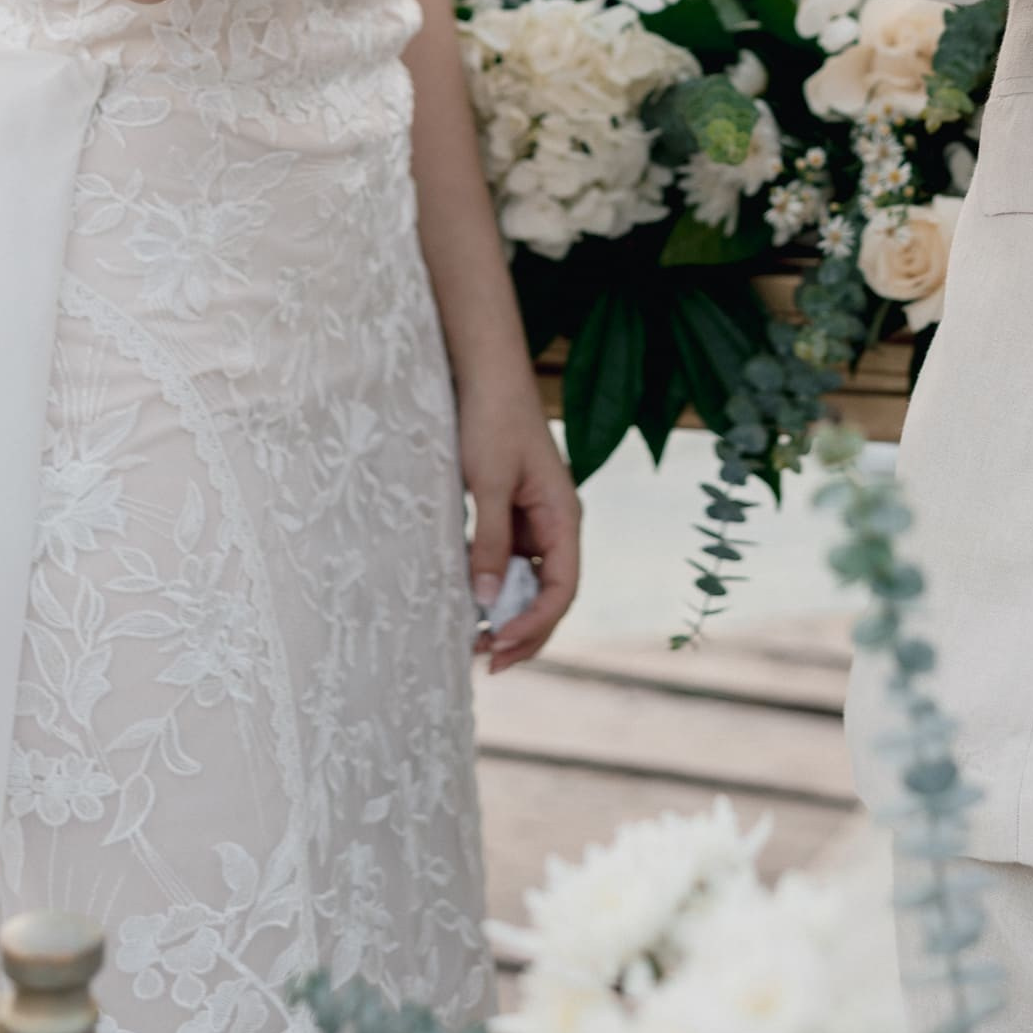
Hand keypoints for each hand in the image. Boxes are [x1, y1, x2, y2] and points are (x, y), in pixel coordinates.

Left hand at [461, 379, 580, 671]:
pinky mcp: (512, 513)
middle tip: (486, 661)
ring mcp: (534, 520)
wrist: (486, 372)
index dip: (535, 624)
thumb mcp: (489, 483)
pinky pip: (509, 561)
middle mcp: (555, 524)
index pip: (562, 588)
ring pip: (528, 582)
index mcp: (563, 516)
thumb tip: (484, 601)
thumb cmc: (492, 419)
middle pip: (550, 594)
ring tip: (474, 641)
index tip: (499, 645)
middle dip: (523, 630)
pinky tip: (469, 602)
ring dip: (506, 613)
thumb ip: (489, 542)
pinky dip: (492, 586)